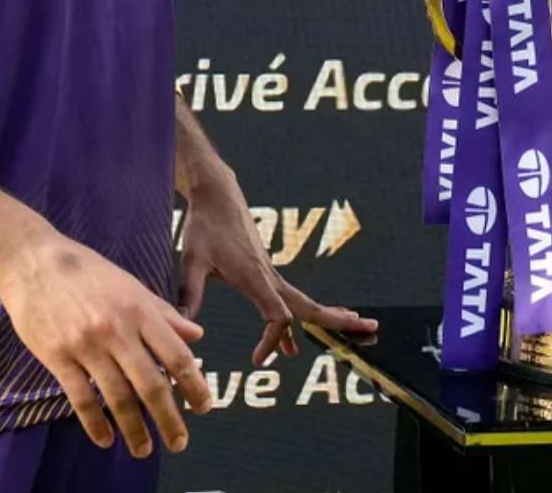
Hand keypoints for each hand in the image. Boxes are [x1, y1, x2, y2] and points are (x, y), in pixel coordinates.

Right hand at [0, 233, 212, 457]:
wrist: (34, 261)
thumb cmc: (86, 271)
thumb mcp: (130, 284)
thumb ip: (163, 313)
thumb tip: (197, 335)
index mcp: (138, 308)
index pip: (174, 354)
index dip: (193, 384)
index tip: (204, 407)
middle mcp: (116, 329)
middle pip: (150, 384)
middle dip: (169, 419)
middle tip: (179, 443)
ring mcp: (85, 344)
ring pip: (117, 398)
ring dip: (134, 430)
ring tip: (144, 449)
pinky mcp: (57, 356)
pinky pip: (81, 399)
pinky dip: (95, 424)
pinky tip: (106, 439)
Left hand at [177, 166, 378, 365]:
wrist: (216, 192)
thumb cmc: (204, 224)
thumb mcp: (192, 261)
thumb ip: (187, 295)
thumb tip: (180, 329)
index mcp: (255, 276)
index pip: (278, 317)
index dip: (274, 340)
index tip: (258, 360)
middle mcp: (269, 275)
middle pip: (309, 305)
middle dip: (339, 319)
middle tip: (371, 328)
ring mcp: (270, 271)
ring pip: (303, 301)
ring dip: (329, 315)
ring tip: (356, 326)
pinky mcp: (265, 268)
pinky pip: (288, 298)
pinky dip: (302, 315)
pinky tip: (292, 339)